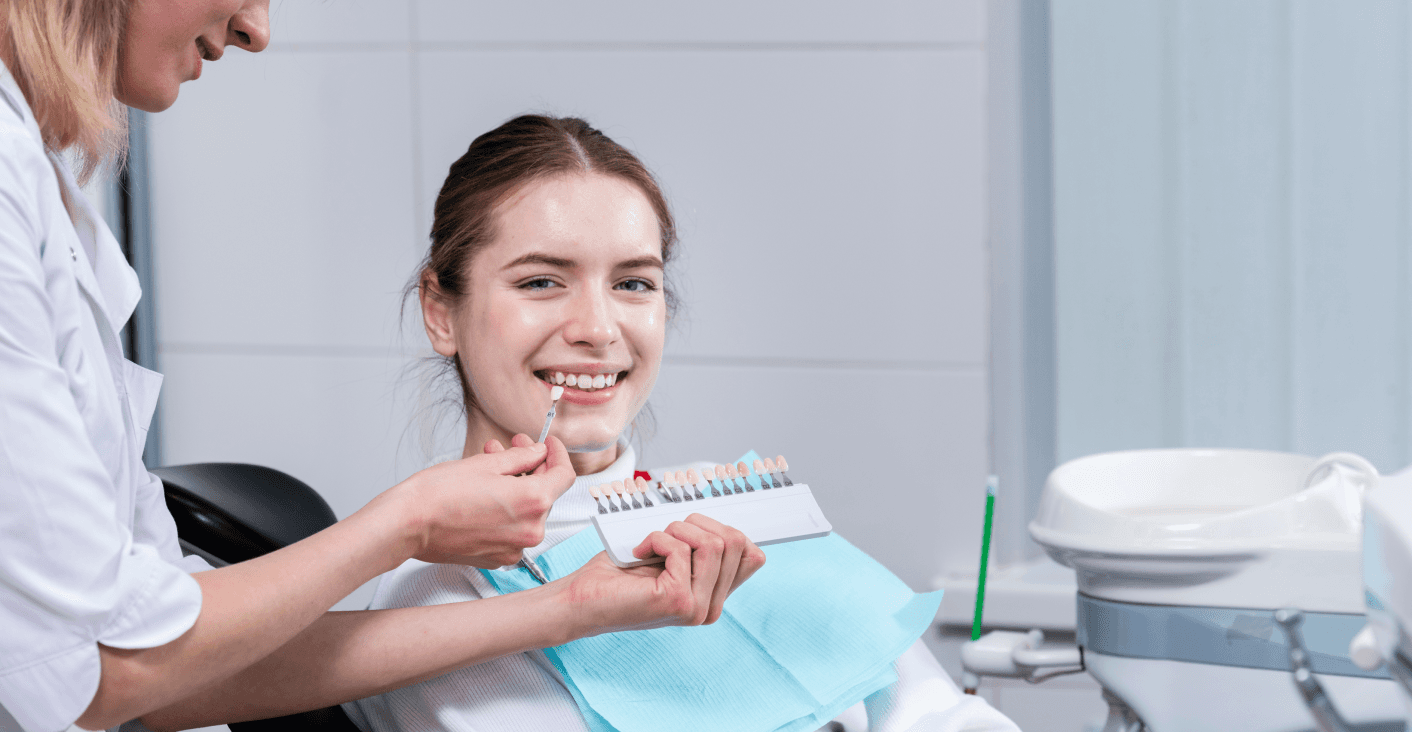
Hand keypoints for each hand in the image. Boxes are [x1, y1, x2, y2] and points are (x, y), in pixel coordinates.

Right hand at [393, 435, 575, 567]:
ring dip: (516, 485)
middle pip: (545, 493)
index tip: (548, 445)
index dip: (558, 454)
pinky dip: (506, 509)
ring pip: (528, 511)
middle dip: (531, 467)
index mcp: (533, 503)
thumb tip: (536, 453)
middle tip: (512, 446)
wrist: (407, 525)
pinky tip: (487, 492)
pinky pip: (513, 529)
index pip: (564, 475)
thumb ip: (521, 458)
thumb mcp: (486, 464)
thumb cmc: (438, 496)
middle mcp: (530, 530)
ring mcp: (514, 548)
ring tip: (492, 464)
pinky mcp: (498, 557)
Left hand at [557, 514, 766, 635]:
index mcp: (714, 598)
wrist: (580, 599)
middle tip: (667, 533)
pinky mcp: (678, 601)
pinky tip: (639, 554)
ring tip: (652, 543)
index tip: (702, 524)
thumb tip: (729, 524)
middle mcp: (710, 608)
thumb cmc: (619, 574)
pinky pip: (681, 548)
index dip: (730, 530)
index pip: (754, 556)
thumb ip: (703, 548)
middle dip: (698, 524)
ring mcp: (697, 608)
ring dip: (676, 530)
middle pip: (735, 542)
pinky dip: (657, 539)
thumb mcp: (672, 555)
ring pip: (714, 543)